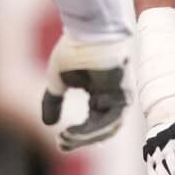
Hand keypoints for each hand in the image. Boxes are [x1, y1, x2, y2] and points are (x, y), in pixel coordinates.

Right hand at [41, 32, 130, 151]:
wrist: (90, 31)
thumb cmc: (75, 49)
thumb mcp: (58, 80)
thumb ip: (54, 102)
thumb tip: (49, 124)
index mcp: (99, 92)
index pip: (92, 121)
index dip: (77, 135)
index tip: (60, 140)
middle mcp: (111, 95)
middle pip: (102, 128)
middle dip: (81, 140)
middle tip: (62, 144)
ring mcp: (120, 94)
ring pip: (109, 127)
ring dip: (86, 137)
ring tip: (66, 138)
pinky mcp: (124, 92)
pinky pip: (113, 119)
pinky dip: (95, 129)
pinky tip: (75, 131)